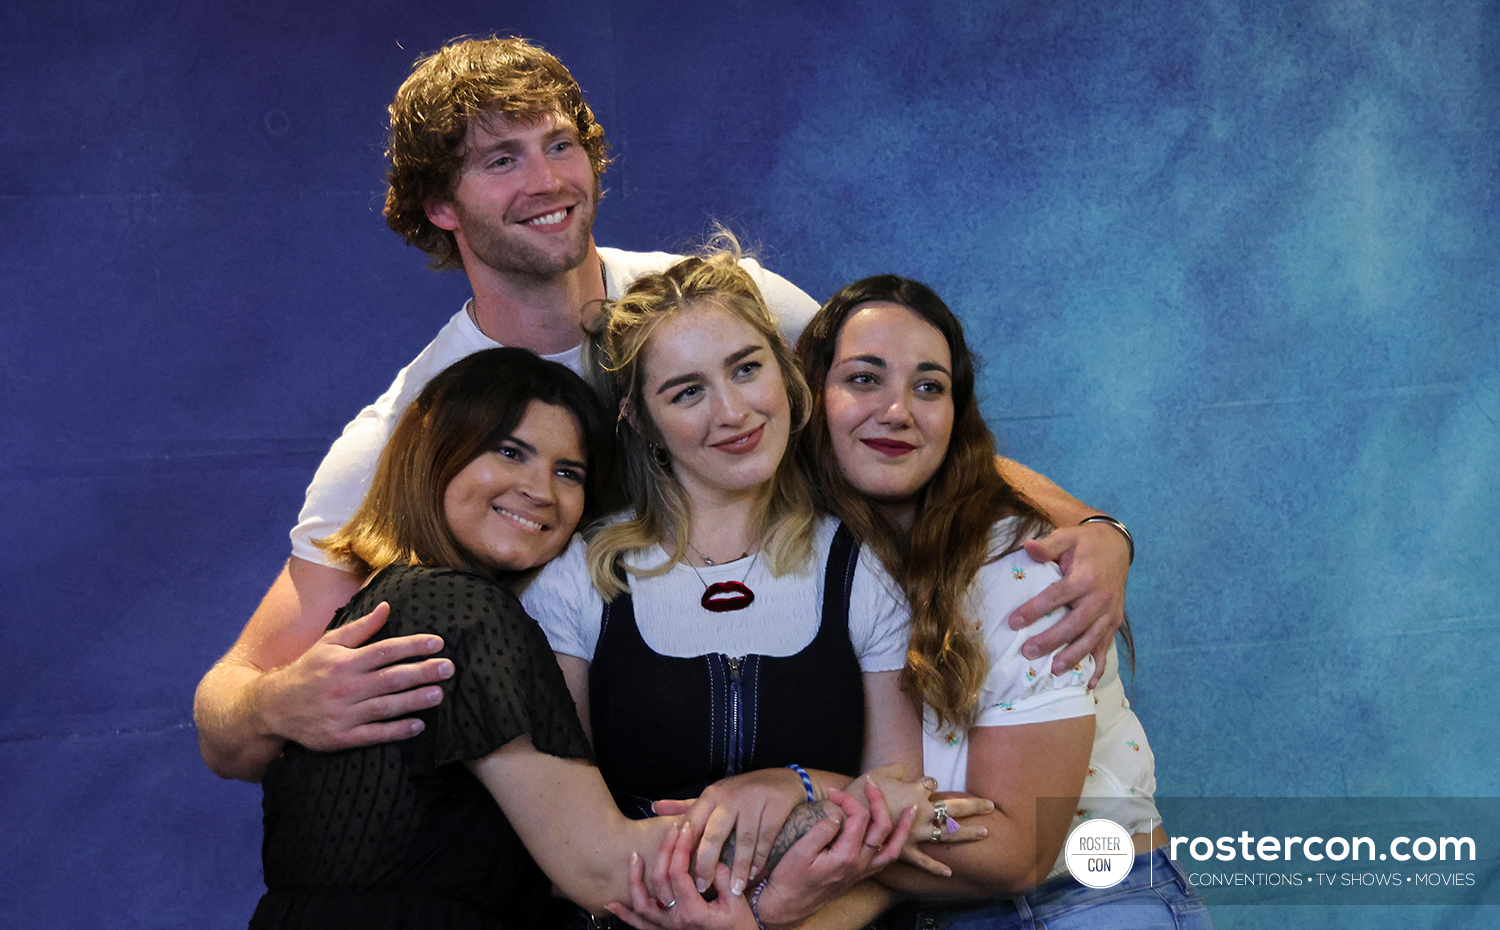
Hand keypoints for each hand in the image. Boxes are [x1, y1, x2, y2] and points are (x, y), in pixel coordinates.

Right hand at [256, 602, 452, 749]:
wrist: (274, 708)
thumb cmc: (308, 671)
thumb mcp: (329, 644)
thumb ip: (361, 628)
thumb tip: (387, 606)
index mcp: (344, 661)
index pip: (385, 650)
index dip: (413, 646)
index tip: (438, 643)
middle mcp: (346, 687)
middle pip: (391, 678)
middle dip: (422, 672)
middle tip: (449, 668)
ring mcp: (344, 714)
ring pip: (386, 706)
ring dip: (415, 701)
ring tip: (440, 694)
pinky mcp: (341, 737)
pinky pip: (375, 734)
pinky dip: (397, 731)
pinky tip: (418, 725)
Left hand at [607, 823, 756, 929]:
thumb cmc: (740, 924)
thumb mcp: (737, 901)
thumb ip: (722, 877)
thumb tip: (709, 856)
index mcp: (694, 911)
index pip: (679, 874)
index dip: (681, 848)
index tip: (687, 829)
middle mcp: (676, 920)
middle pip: (660, 881)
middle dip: (664, 851)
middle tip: (672, 831)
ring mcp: (668, 927)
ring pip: (642, 904)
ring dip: (635, 880)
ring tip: (633, 857)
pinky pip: (640, 924)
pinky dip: (624, 914)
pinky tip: (611, 903)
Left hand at [652, 768, 806, 895]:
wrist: (783, 780)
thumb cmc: (742, 793)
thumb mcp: (713, 797)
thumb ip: (685, 807)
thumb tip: (654, 807)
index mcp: (710, 796)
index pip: (693, 824)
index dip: (685, 851)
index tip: (681, 875)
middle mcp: (729, 796)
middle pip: (714, 834)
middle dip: (707, 863)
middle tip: (703, 886)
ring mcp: (753, 801)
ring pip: (743, 840)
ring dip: (738, 868)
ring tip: (734, 889)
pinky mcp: (774, 807)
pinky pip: (765, 838)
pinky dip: (759, 859)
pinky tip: (755, 873)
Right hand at [751, 784, 912, 926]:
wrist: (790, 904)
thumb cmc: (791, 878)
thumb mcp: (800, 851)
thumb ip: (821, 830)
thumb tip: (837, 814)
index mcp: (845, 856)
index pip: (859, 817)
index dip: (848, 799)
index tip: (833, 793)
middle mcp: (859, 864)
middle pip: (881, 827)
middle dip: (878, 801)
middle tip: (871, 783)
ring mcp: (862, 871)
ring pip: (892, 847)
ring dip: (902, 827)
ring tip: (910, 810)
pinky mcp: (860, 875)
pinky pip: (886, 859)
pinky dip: (895, 844)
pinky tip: (896, 835)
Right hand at [851, 768, 992, 875]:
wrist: (846, 818)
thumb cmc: (860, 793)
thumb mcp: (878, 773)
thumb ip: (896, 769)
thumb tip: (905, 770)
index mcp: (914, 792)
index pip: (931, 784)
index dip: (931, 783)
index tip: (930, 784)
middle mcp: (921, 812)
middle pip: (953, 807)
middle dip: (973, 805)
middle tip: (990, 804)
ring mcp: (915, 833)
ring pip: (947, 834)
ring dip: (967, 833)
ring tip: (985, 832)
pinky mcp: (904, 851)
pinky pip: (924, 862)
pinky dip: (936, 868)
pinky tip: (949, 873)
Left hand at [1008, 523, 1129, 686]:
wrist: (1117, 547)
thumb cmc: (1085, 544)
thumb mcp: (1066, 537)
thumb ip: (1047, 545)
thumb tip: (1026, 546)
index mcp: (1086, 577)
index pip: (1056, 596)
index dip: (1034, 610)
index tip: (1013, 622)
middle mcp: (1100, 598)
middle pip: (1075, 623)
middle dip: (1051, 640)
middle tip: (1028, 653)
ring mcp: (1110, 613)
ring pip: (1091, 639)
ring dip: (1073, 656)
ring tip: (1054, 670)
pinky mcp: (1114, 622)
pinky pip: (1107, 646)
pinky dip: (1099, 666)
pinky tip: (1090, 684)